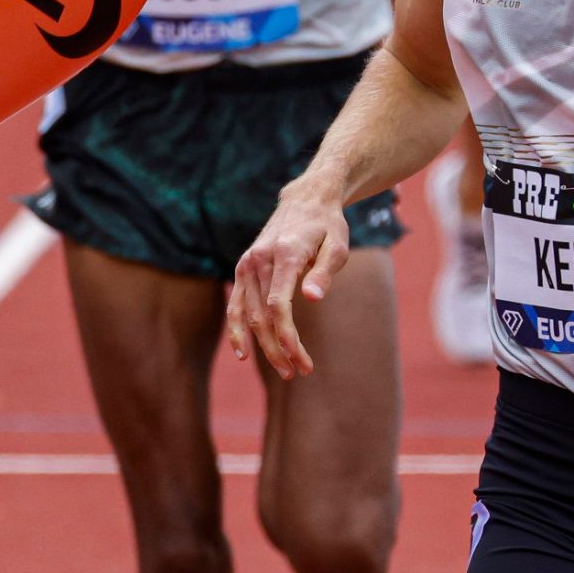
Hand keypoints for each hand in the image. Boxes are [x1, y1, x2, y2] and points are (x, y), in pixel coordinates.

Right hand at [225, 185, 351, 378]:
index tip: (302, 361)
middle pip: (263, 316)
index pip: (279, 306)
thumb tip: (311, 299)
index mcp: (286, 254)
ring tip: (283, 369)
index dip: (288, 337)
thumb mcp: (338, 245)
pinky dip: (237, 329)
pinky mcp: (243, 266)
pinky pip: (236, 304)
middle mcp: (260, 259)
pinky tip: (243, 352)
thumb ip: (324, 272)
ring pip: (248, 314)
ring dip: (262, 346)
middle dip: (279, 349)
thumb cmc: (328, 226)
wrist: (306, 200)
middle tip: (298, 372)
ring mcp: (247, 263)